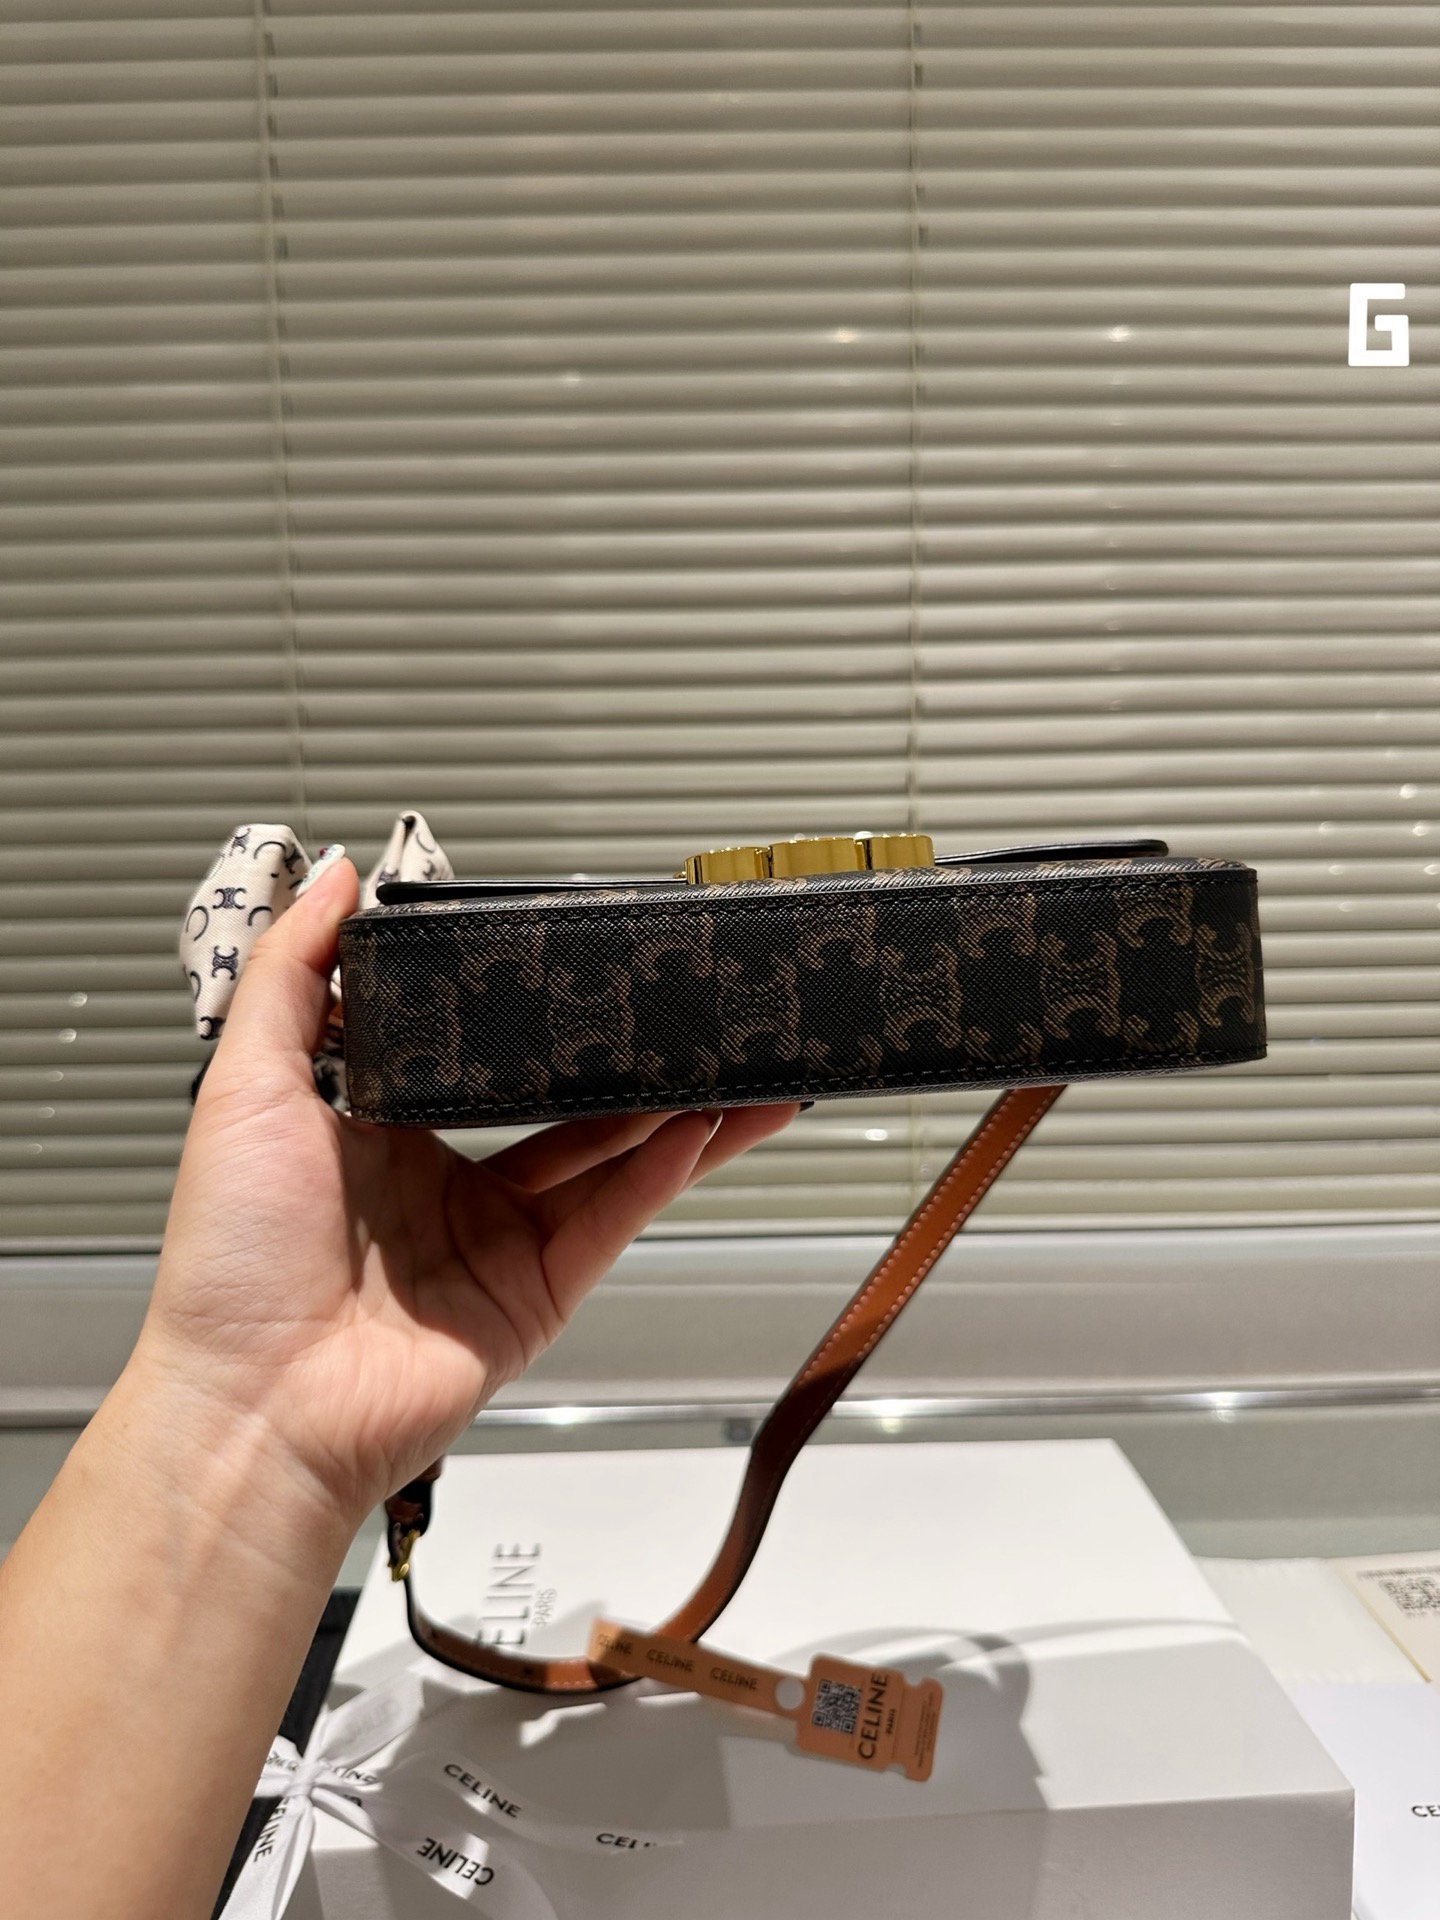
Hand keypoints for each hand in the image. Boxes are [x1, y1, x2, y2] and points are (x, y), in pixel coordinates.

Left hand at [139, 855, 797, 1526]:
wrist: (257, 1402)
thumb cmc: (232, 1262)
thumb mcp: (246, 1086)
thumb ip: (293, 976)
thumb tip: (329, 879)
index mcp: (373, 1132)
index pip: (470, 1053)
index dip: (525, 1010)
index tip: (571, 962)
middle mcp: (441, 1186)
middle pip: (557, 1106)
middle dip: (622, 1061)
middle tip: (676, 1011)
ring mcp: (495, 1242)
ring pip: (606, 1159)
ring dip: (671, 1111)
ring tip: (731, 1062)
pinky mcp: (536, 1294)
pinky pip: (611, 1217)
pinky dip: (658, 1171)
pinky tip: (699, 1125)